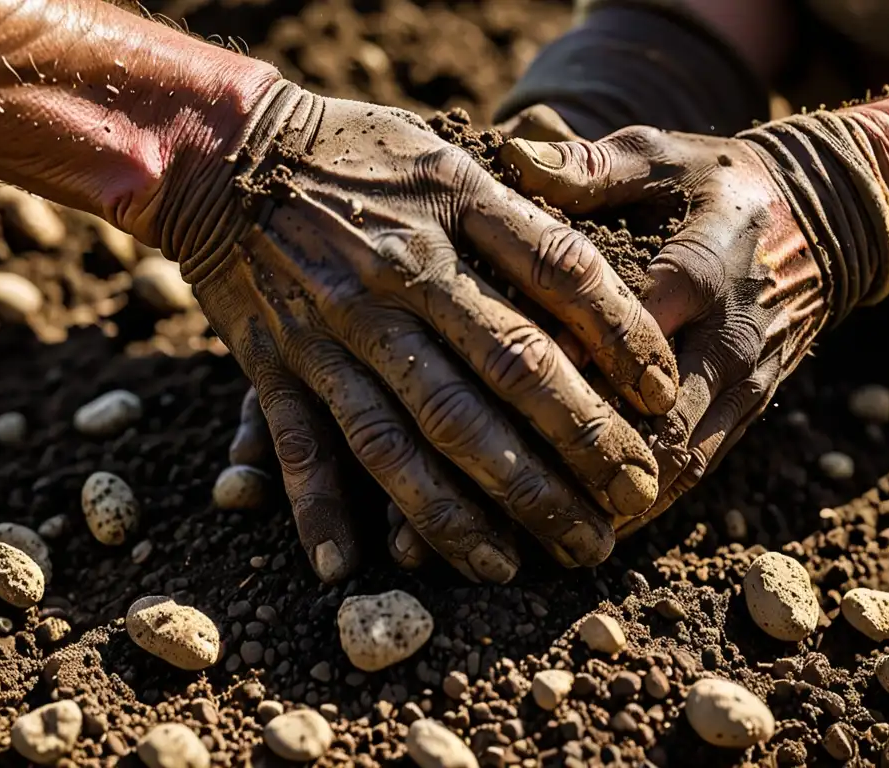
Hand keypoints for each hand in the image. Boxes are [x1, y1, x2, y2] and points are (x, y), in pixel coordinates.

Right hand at [201, 84, 678, 581]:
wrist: (226, 151)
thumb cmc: (355, 153)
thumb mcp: (445, 156)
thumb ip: (518, 212)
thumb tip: (600, 284)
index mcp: (453, 207)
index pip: (563, 273)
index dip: (625, 337)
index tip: (661, 396)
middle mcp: (398, 274)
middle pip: (505, 373)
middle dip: (576, 447)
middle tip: (629, 504)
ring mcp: (333, 325)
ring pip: (409, 435)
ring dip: (469, 510)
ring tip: (524, 565)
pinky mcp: (273, 361)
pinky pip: (300, 444)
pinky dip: (319, 507)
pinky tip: (348, 566)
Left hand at [501, 126, 830, 530]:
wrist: (827, 219)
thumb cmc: (723, 183)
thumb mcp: (662, 156)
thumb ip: (591, 165)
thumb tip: (513, 156)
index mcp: (691, 273)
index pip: (614, 341)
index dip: (549, 380)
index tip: (473, 405)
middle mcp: (720, 341)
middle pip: (642, 427)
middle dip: (567, 471)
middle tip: (489, 500)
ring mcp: (741, 384)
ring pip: (673, 467)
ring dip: (602, 508)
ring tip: (524, 538)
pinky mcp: (749, 409)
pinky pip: (697, 471)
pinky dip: (641, 505)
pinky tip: (585, 527)